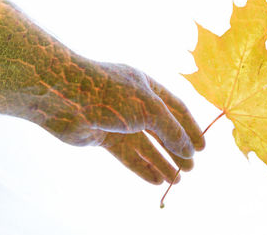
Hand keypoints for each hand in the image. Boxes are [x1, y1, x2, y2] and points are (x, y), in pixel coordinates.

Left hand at [58, 62, 204, 183]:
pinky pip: (126, 154)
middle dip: (176, 149)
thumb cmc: (109, 94)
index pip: (176, 108)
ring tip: (176, 180)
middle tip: (190, 168)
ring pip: (144, 145)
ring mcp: (117, 120)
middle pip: (161, 128)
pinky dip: (141, 167)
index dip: (190, 128)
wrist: (63, 97)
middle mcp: (133, 102)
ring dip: (161, 162)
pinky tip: (155, 180)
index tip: (202, 149)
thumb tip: (188, 149)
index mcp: (147, 86)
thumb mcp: (149, 109)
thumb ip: (171, 129)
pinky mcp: (102, 136)